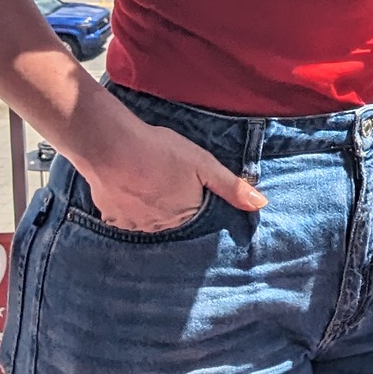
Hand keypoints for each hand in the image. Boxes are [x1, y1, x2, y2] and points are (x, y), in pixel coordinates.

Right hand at [72, 104, 265, 233]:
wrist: (112, 146)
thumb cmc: (160, 151)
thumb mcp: (203, 163)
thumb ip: (231, 186)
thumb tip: (260, 204)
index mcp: (186, 215)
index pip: (196, 213)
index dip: (192, 196)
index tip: (184, 181)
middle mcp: (161, 227)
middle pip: (172, 217)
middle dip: (171, 201)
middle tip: (162, 175)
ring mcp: (134, 225)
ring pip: (148, 218)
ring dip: (149, 205)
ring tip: (145, 179)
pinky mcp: (111, 218)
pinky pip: (124, 217)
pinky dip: (127, 205)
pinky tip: (127, 186)